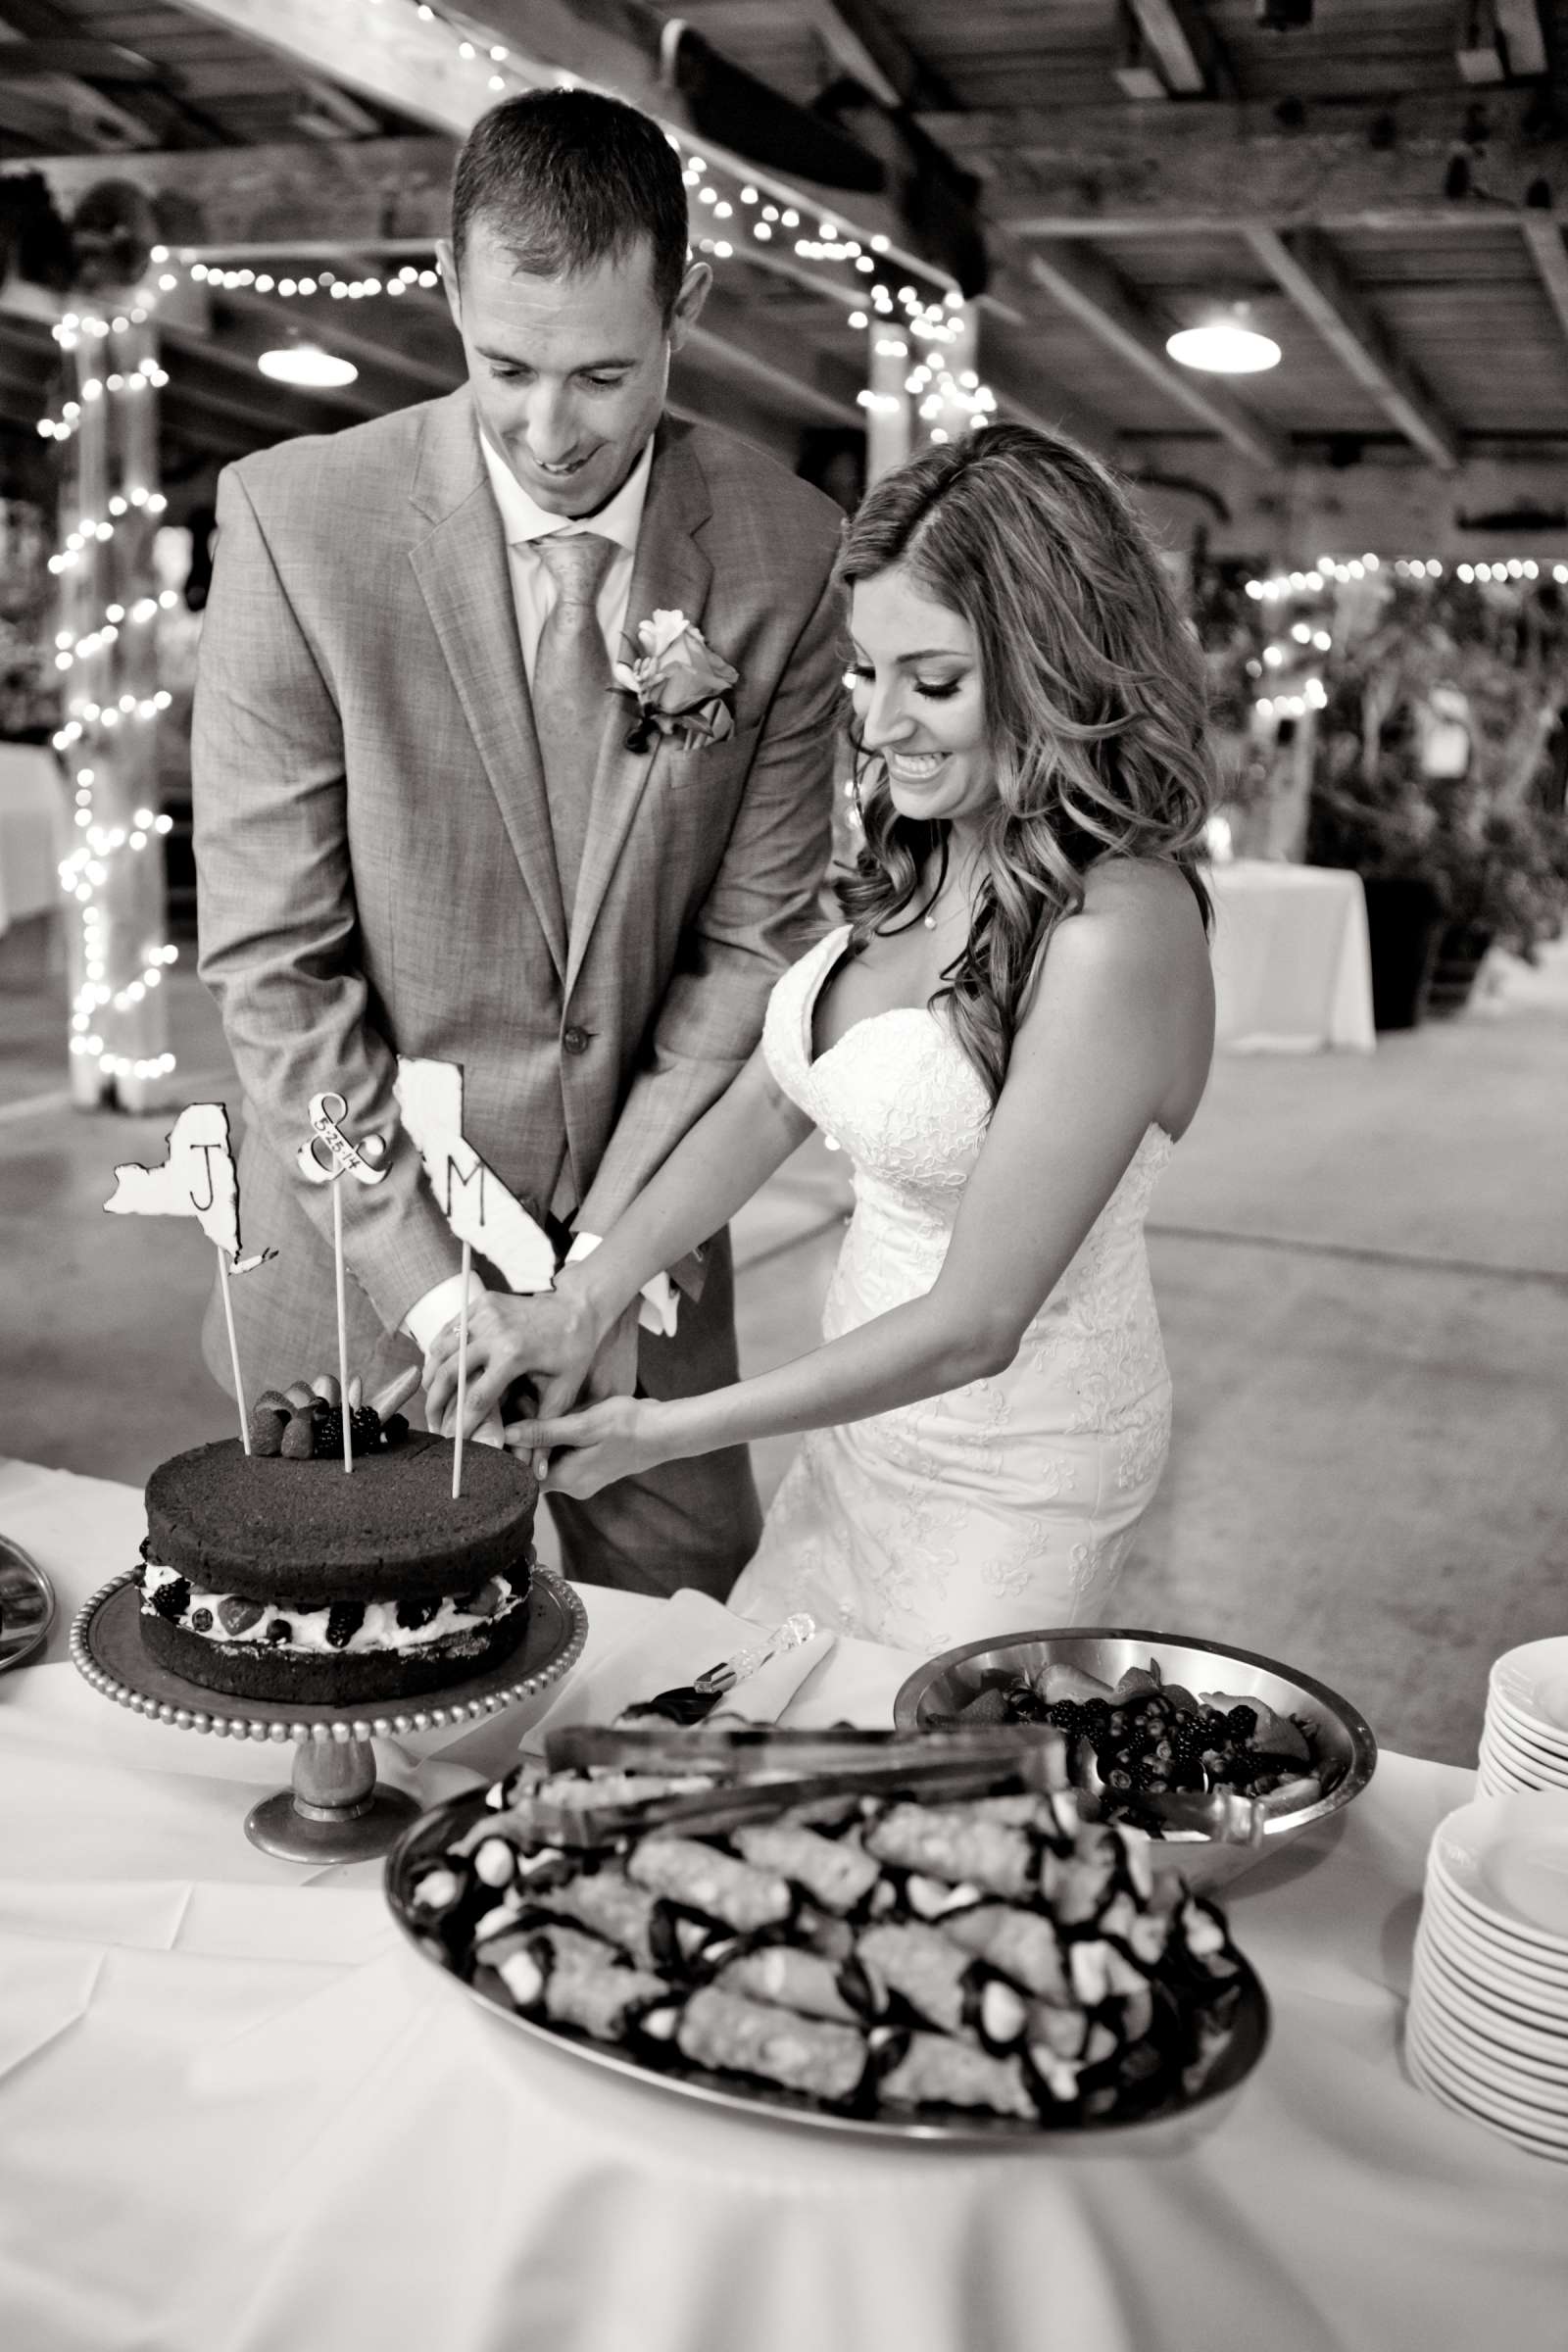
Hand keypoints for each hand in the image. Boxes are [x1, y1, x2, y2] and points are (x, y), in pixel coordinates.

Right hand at [424, 1280, 602, 1441]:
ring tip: (432, 1403)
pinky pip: (449, 1331)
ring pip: (441, 1350)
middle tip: (433, 1427)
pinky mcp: (481, 1303)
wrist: (577, 1308)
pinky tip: (437, 1374)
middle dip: (435, 1403)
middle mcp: (495, 1331)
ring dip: (431, 1378)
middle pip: (449, 1373)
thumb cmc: (573, 1353)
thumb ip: (545, 1431)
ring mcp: (485, 1313)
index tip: (452, 1444)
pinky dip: (438, 1353)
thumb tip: (539, 1474)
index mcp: (515, 1354)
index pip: (476, 1397)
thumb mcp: (563, 1392)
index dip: (460, 1424)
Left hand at [513, 1393, 668, 1500]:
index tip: (502, 1423)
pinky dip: (555, 1438)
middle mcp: (573, 1486)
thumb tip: (507, 1435)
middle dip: (523, 1440)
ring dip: (539, 1437)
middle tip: (516, 1407)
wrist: (665, 1430)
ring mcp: (583, 1478)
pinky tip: (555, 1415)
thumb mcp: (584, 1425)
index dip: (508, 1452)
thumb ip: (544, 1432)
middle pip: (533, 1468)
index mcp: (568, 1480)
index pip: (521, 1476)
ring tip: (532, 1405)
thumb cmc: (628, 1425)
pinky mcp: (591, 1467)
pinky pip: (563, 1456)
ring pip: (548, 1460)